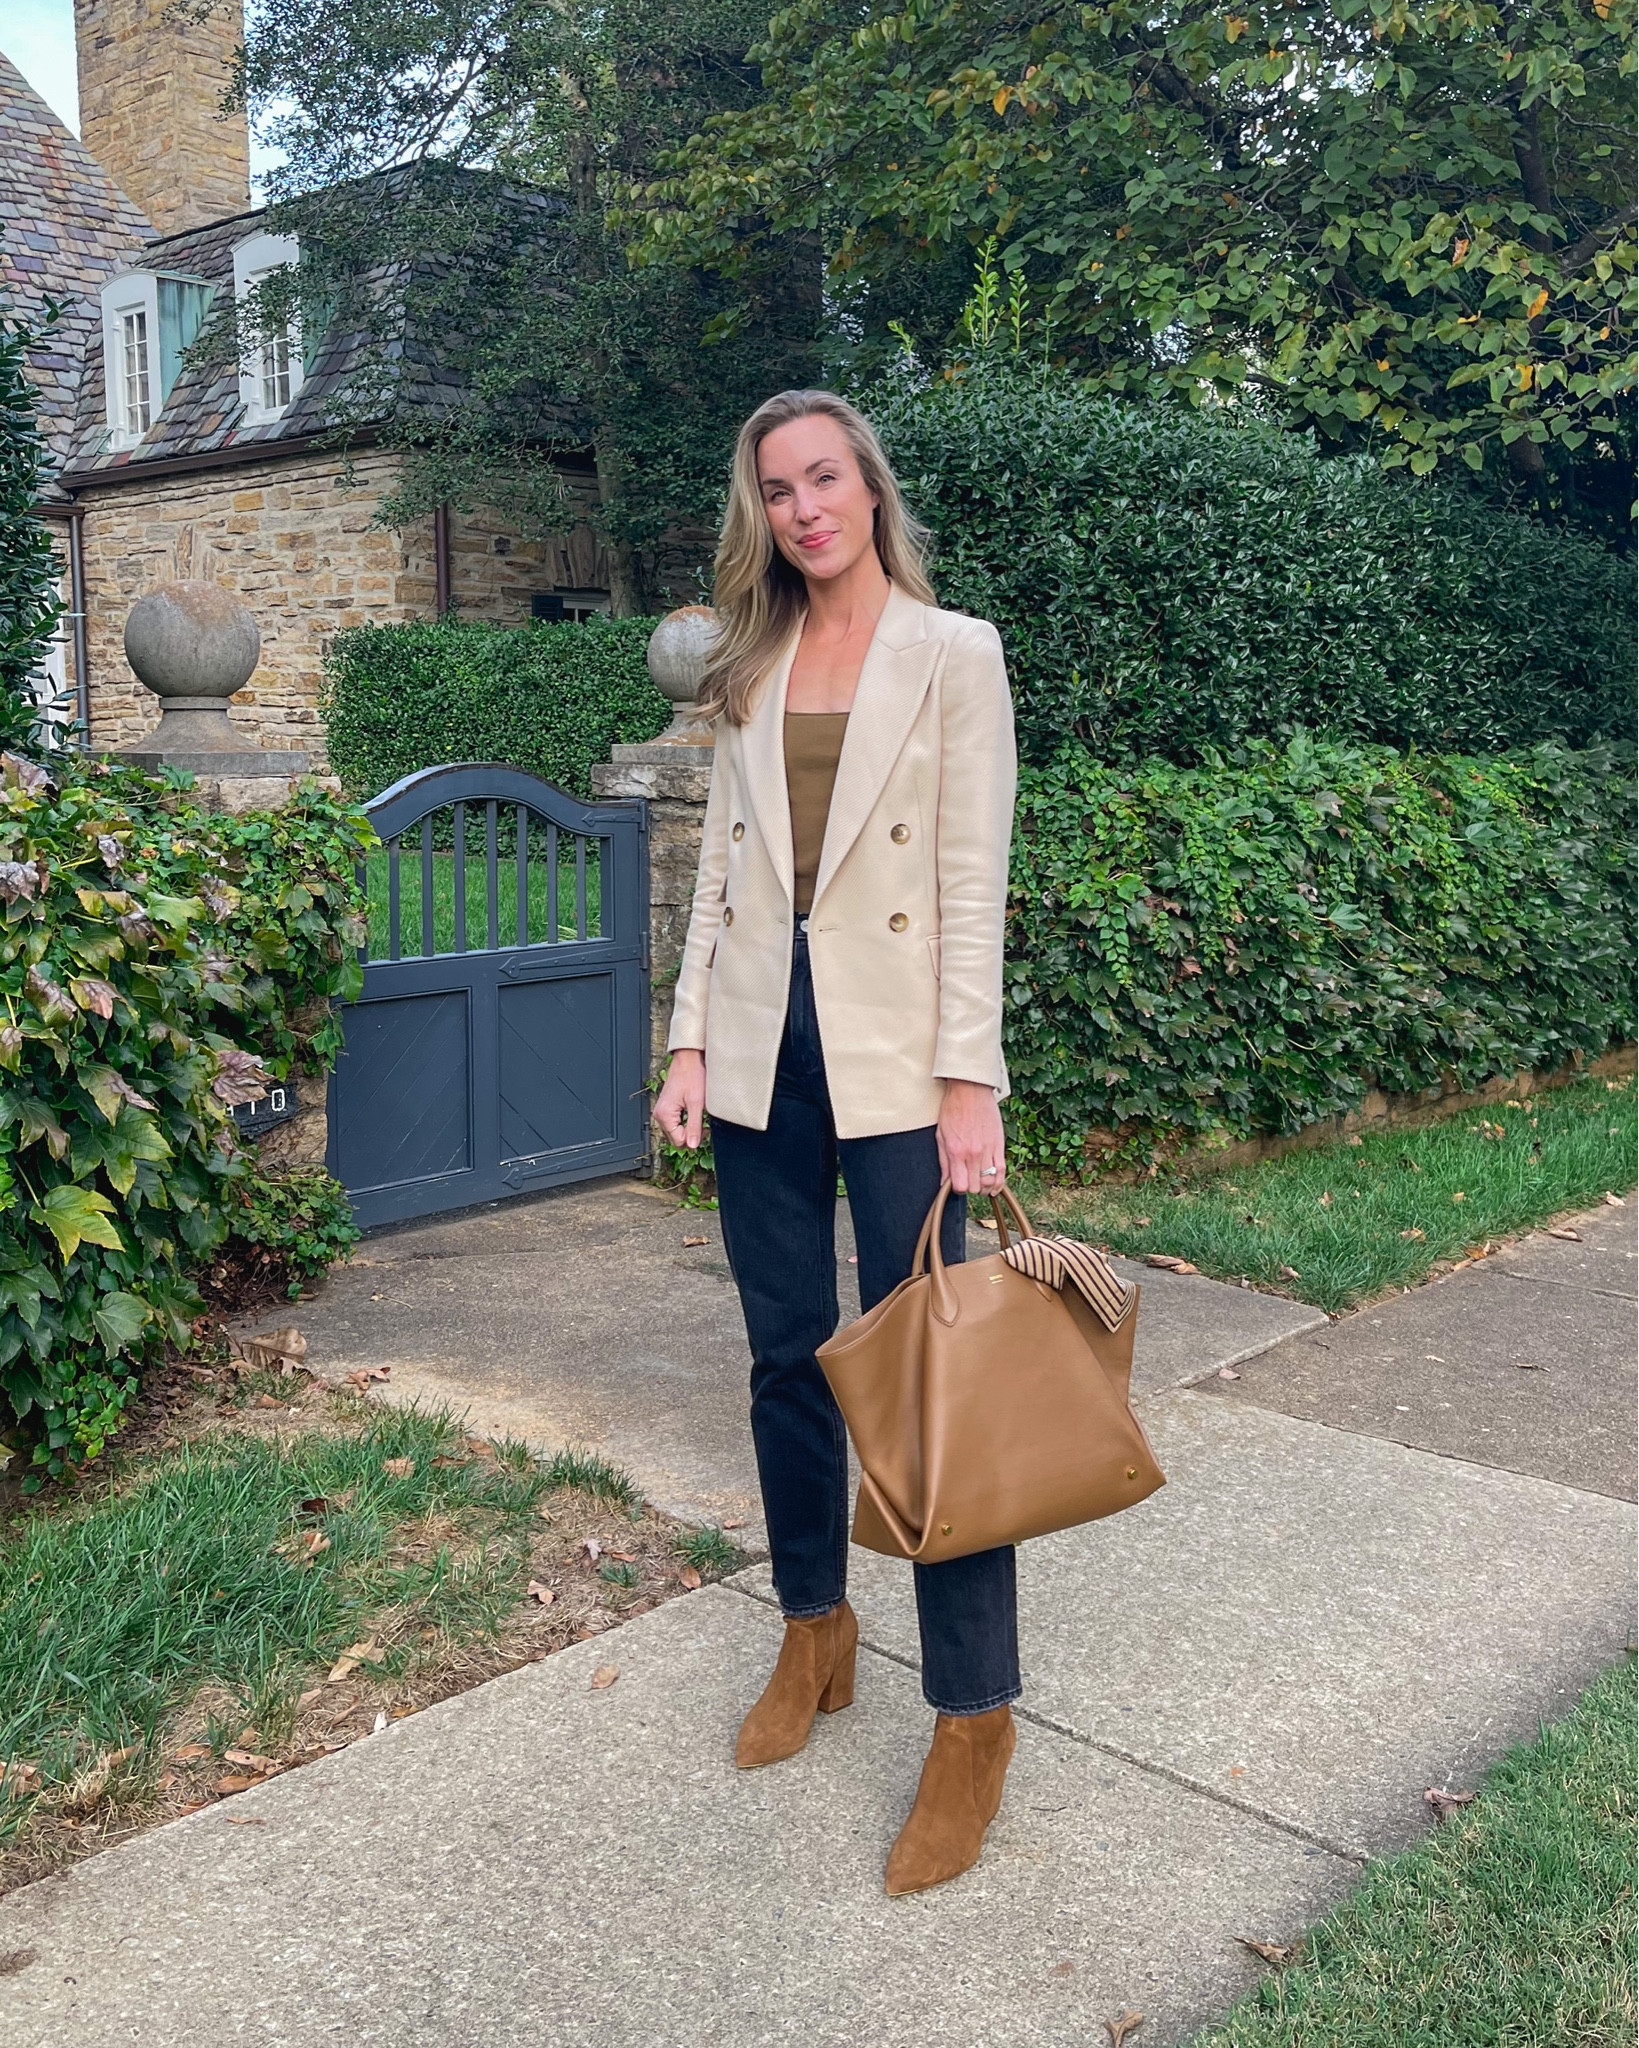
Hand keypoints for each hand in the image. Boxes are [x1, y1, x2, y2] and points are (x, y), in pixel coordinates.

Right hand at [653, 1049, 706, 1149]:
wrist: (688, 1059)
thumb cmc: (692, 1075)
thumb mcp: (697, 1104)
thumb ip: (694, 1126)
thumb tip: (693, 1145)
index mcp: (664, 1115)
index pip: (679, 1141)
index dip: (694, 1138)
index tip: (704, 1129)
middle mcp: (659, 1114)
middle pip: (676, 1137)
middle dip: (691, 1133)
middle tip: (703, 1123)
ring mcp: (662, 1111)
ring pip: (676, 1130)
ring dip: (689, 1126)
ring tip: (698, 1113)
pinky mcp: (667, 1107)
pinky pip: (676, 1122)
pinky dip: (686, 1120)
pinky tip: (693, 1110)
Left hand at [937, 1078, 1004, 1195]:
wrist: (970, 1090)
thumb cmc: (953, 1109)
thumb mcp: (941, 1135)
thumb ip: (944, 1161)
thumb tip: (944, 1183)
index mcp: (956, 1151)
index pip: (960, 1186)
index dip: (958, 1189)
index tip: (956, 1183)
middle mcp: (973, 1153)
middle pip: (976, 1187)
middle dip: (971, 1188)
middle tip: (968, 1180)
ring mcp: (988, 1150)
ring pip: (990, 1182)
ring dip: (985, 1187)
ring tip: (980, 1184)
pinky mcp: (999, 1144)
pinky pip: (1003, 1171)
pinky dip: (999, 1182)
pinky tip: (994, 1187)